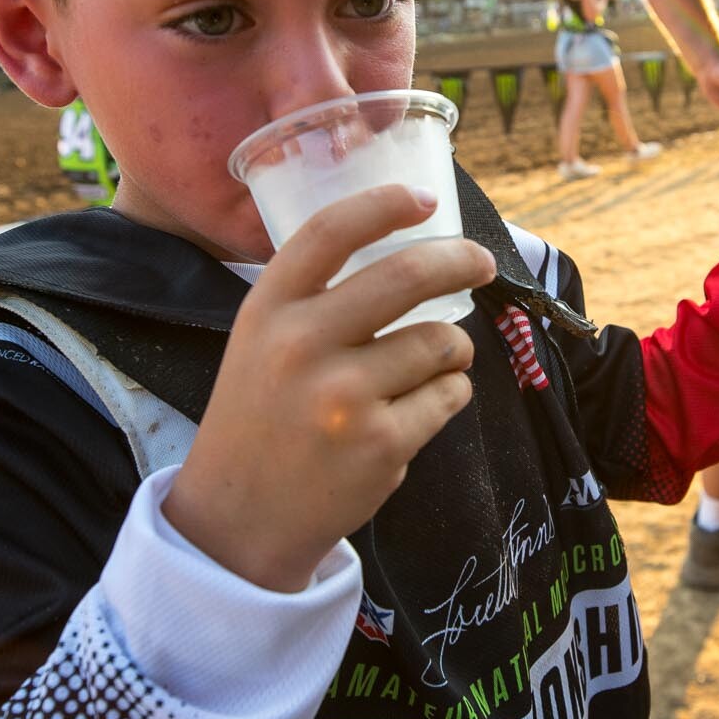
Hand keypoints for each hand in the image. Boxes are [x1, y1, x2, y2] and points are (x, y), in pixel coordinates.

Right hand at [164, 186, 493, 591]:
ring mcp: (344, 397)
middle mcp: (302, 346)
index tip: (426, 199)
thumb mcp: (259, 342)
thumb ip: (314, 299)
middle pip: (407, 276)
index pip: (330, 232)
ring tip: (434, 362)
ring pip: (441, 341)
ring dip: (453, 348)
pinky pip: (449, 395)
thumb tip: (410, 250)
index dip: (384, 205)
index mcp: (268, 311)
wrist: (238, 518)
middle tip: (480, 265)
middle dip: (461, 262)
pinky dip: (449, 394)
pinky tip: (421, 407)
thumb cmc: (261, 417)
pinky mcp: (381, 443)